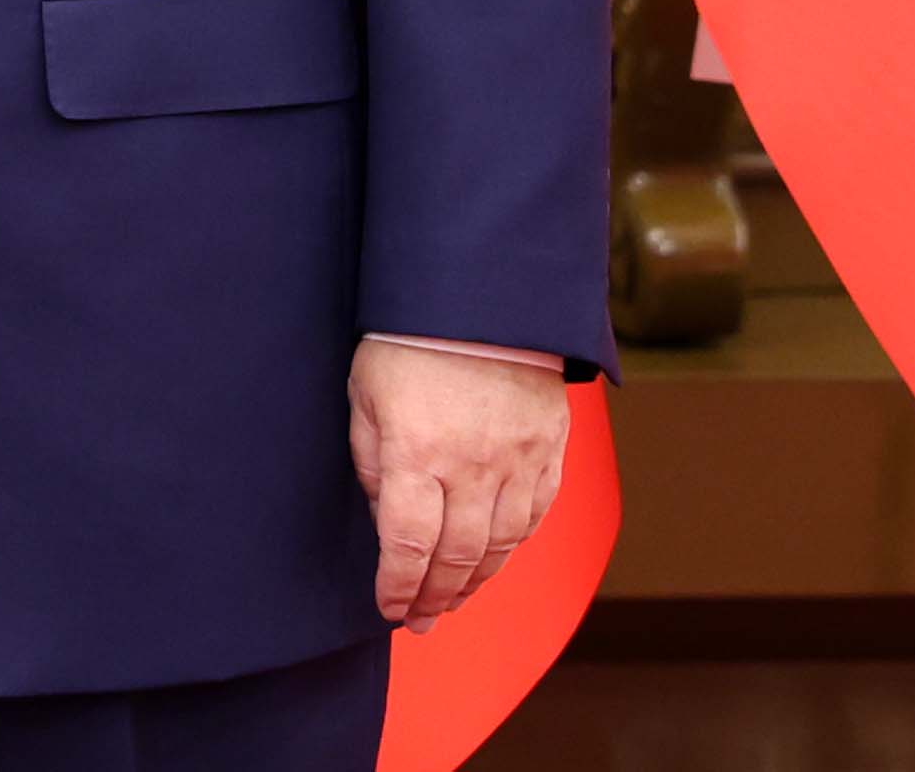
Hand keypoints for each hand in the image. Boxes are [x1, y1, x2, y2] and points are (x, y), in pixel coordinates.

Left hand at [347, 339, 567, 626]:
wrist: (480, 294)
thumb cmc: (409, 339)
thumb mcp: (365, 395)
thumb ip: (374, 462)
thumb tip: (388, 520)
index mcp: (418, 450)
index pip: (409, 545)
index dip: (398, 586)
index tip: (389, 607)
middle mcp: (473, 464)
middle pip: (457, 556)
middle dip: (435, 597)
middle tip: (420, 620)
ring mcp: (518, 460)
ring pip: (502, 545)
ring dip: (475, 581)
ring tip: (453, 599)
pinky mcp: (549, 450)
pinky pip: (535, 515)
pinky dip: (514, 546)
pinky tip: (495, 558)